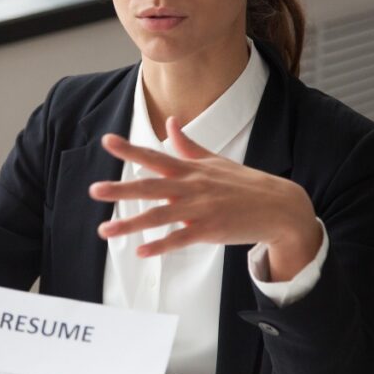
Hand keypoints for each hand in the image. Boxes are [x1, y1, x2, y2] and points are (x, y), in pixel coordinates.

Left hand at [89, 116, 321, 281]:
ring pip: (159, 216)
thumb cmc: (244, 183)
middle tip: (94, 190)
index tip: (107, 141)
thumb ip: (187, 145)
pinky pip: (180, 239)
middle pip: (150, 186)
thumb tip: (171, 122)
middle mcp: (192, 187)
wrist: (279, 207)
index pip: (154, 156)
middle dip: (121, 188)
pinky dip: (160, 246)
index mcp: (190, 169)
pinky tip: (141, 251)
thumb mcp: (214, 160)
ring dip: (130, 224)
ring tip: (104, 230)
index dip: (130, 149)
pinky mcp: (209, 231)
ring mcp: (200, 210)